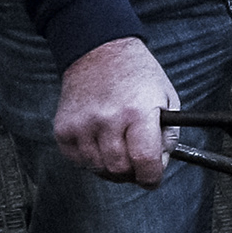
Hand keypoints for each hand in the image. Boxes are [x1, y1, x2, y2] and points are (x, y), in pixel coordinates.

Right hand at [57, 37, 177, 186]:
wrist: (99, 52)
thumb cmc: (138, 77)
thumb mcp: (166, 99)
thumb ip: (167, 135)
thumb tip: (158, 166)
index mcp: (138, 112)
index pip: (144, 160)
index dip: (151, 177)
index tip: (153, 180)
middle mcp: (108, 119)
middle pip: (120, 169)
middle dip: (132, 173)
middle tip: (137, 164)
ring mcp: (82, 125)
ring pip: (98, 169)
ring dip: (111, 167)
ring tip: (119, 147)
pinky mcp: (63, 129)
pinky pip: (78, 161)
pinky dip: (91, 159)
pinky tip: (100, 141)